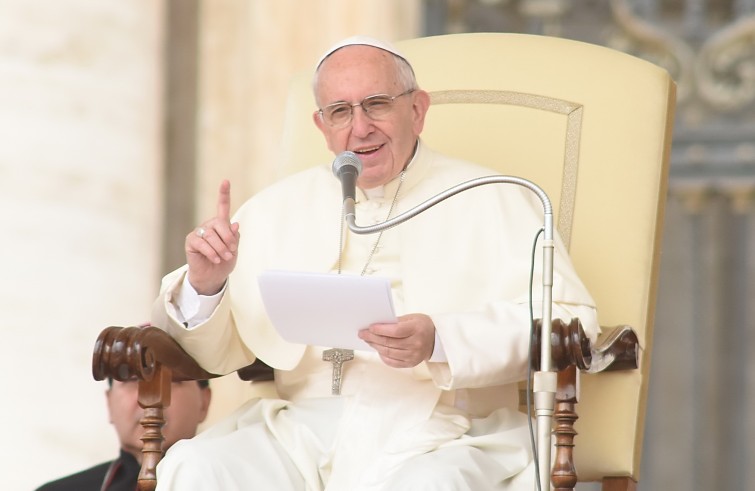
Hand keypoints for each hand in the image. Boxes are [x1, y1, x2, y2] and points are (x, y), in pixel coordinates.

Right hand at [185, 180, 239, 294]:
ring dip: (221, 248)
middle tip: (232, 251)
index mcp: (221, 225)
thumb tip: (235, 224)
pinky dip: (212, 252)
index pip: (223, 207)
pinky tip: (216, 259)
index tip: (226, 181)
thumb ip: (234, 237)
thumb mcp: (234, 250)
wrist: (213, 277)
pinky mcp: (191, 241)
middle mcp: (209, 226)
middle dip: (228, 238)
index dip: (224, 194)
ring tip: (225, 257)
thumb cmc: (224, 262)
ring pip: (211, 235)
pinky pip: (202, 243)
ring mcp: (199, 232)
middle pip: (220, 223)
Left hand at [358, 313, 435, 367]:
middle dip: (373, 338)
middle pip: (389, 342)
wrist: (437, 339)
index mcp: (416, 329)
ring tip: (368, 341)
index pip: (395, 331)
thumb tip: (377, 325)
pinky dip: (383, 356)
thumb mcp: (411, 318)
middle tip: (362, 334)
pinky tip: (377, 350)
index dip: (380, 330)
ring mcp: (413, 355)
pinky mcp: (411, 363)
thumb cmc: (422, 325)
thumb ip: (395, 321)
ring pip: (389, 352)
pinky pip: (392, 362)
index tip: (369, 327)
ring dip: (375, 346)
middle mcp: (415, 344)